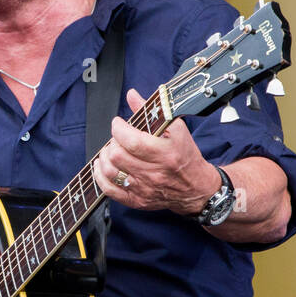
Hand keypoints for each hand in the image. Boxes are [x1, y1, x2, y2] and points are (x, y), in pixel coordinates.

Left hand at [91, 88, 220, 214]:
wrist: (195, 188)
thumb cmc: (185, 156)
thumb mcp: (176, 129)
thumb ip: (151, 112)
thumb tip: (131, 95)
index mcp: (165, 153)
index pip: (132, 141)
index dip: (119, 128)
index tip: (118, 123)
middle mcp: (154, 173)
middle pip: (118, 156)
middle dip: (112, 142)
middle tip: (117, 138)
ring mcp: (144, 189)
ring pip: (110, 172)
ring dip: (104, 158)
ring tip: (110, 150)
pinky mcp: (137, 201)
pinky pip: (110, 191)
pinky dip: (100, 177)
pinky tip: (102, 167)